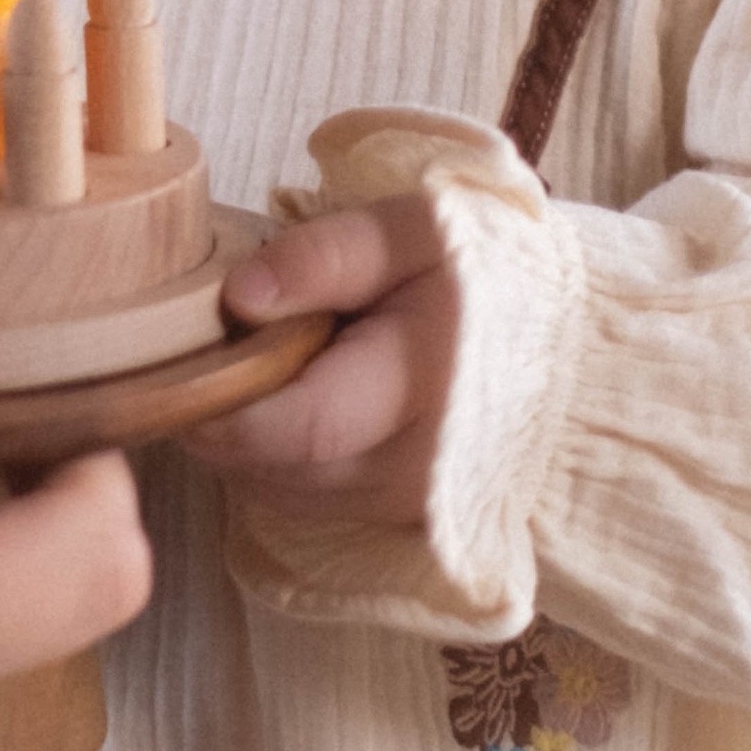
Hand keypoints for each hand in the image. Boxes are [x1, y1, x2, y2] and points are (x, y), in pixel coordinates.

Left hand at [185, 195, 461, 523]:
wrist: (563, 342)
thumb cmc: (482, 271)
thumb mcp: (413, 231)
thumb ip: (327, 256)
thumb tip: (239, 297)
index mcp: (425, 389)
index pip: (301, 427)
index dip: (225, 401)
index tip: (187, 357)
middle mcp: (417, 471)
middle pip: (278, 468)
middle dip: (225, 413)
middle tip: (215, 349)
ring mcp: (407, 506)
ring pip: (283, 490)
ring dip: (248, 439)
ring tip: (260, 365)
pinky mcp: (398, 519)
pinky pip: (307, 499)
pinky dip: (278, 457)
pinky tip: (289, 400)